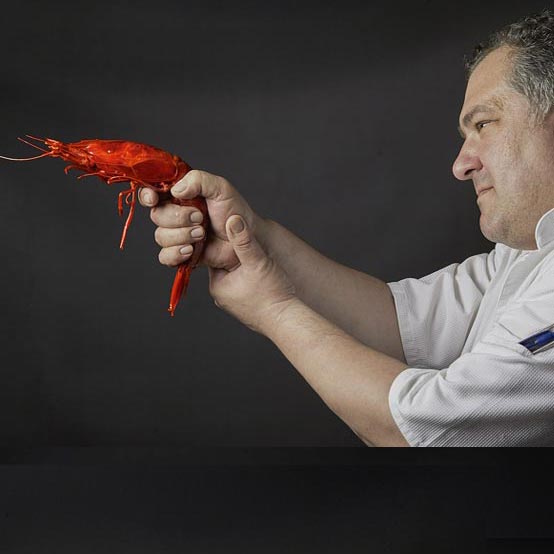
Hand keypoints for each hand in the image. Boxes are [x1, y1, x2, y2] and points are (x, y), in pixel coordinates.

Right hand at [139, 170, 263, 269]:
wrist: (245, 238)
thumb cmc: (234, 210)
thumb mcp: (220, 188)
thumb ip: (199, 180)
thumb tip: (175, 189)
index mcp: (180, 195)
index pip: (153, 193)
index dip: (148, 196)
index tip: (154, 198)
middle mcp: (174, 214)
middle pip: (157, 216)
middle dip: (178, 218)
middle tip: (200, 218)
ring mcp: (176, 235)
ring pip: (160, 236)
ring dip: (182, 235)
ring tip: (202, 234)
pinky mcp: (180, 254)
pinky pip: (165, 256)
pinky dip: (176, 253)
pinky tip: (191, 250)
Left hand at [209, 214, 295, 333]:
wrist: (287, 322)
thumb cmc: (272, 294)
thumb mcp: (258, 261)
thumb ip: (244, 240)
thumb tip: (232, 219)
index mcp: (217, 285)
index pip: (216, 257)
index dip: (228, 244)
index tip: (237, 234)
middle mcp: (222, 296)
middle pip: (226, 267)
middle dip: (238, 256)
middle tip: (252, 246)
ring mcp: (233, 304)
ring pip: (237, 278)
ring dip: (246, 269)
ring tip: (260, 262)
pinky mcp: (245, 309)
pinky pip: (244, 289)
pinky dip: (252, 281)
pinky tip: (264, 278)